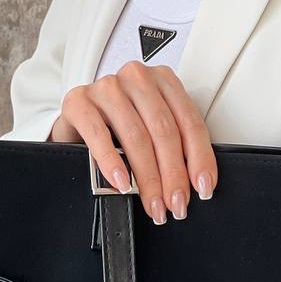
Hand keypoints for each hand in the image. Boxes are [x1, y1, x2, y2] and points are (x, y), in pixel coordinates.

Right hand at [50, 61, 217, 223]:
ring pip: (136, 135)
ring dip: (147, 177)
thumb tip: (195, 184)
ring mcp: (106, 87)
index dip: (199, 158)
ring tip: (153, 203)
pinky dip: (112, 163)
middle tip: (177, 204)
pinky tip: (122, 184)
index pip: (189, 121)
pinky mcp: (79, 101)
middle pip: (164, 130)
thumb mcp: (153, 132)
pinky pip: (99, 135)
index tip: (203, 187)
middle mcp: (137, 78)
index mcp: (163, 81)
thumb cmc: (120, 129)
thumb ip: (174, 146)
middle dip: (173, 174)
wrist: (77, 124)